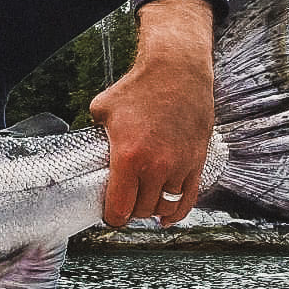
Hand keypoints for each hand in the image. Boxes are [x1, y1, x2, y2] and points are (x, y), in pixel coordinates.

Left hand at [89, 0, 215, 226]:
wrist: (176, 71)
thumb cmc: (139, 87)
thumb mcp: (102, 110)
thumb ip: (95, 134)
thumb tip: (90, 144)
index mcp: (128, 157)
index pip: (120, 207)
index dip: (112, 217)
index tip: (109, 216)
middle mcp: (156, 166)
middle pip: (142, 210)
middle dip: (130, 213)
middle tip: (124, 207)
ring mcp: (180, 165)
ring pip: (165, 205)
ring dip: (152, 210)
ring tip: (142, 207)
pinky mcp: (197, 160)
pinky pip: (189, 197)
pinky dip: (177, 211)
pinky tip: (167, 217)